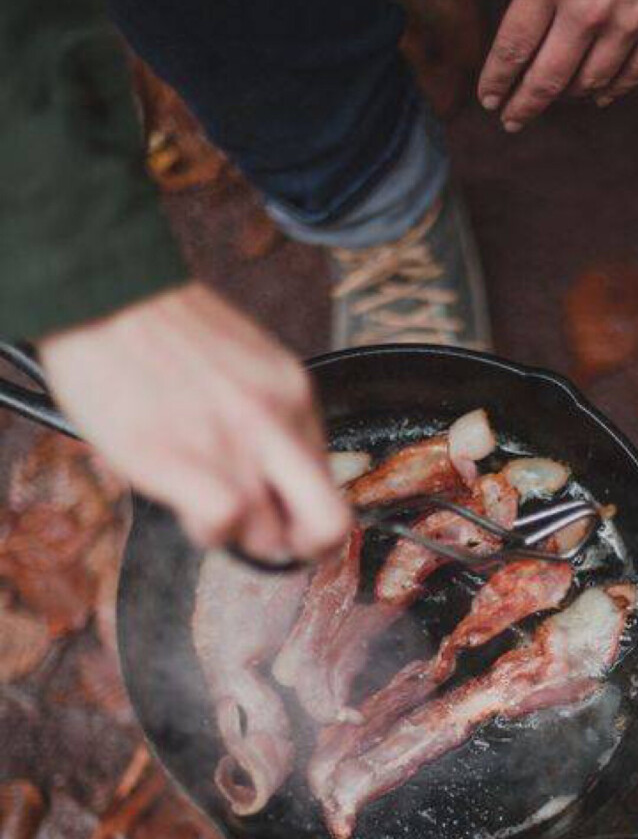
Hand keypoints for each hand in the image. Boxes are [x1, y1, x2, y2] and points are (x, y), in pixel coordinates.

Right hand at [39, 282, 351, 560]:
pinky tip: (184, 505)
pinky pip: (224, 523)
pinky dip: (207, 530)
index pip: (327, 480)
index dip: (300, 509)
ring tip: (198, 503)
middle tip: (267, 543)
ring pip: (270, 537)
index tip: (277, 513)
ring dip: (236, 537)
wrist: (106, 289)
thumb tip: (270, 473)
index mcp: (293, 393)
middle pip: (330, 524)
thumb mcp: (243, 361)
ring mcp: (233, 443)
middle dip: (303, 549)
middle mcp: (275, 421)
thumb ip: (267, 412)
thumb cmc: (159, 328)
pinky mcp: (182, 459)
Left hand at [475, 0, 637, 127]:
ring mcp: (630, 20)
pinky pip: (634, 71)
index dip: (497, 78)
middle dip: (526, 105)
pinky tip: (601, 95)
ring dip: (568, 98)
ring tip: (556, 102)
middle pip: (547, 78)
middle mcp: (586, 9)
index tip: (488, 98)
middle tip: (513, 122)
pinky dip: (614, 89)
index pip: (513, 45)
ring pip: (590, 81)